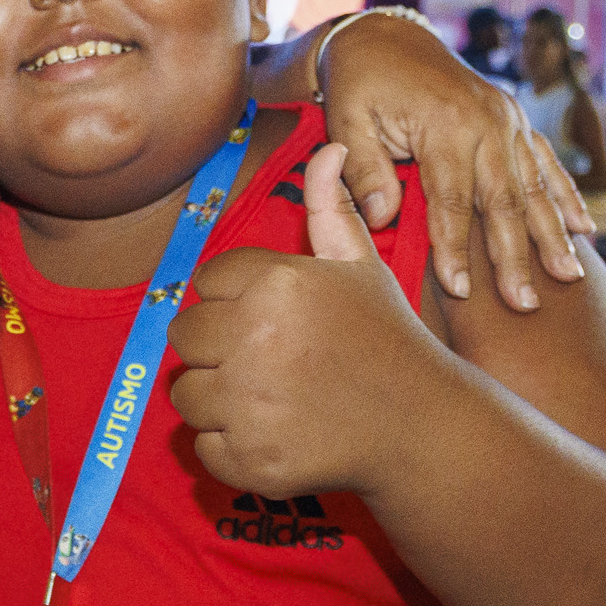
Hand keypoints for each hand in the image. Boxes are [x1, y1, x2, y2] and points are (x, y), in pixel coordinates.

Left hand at [168, 144, 444, 500]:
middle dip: (216, 348)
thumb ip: (331, 209)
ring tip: (266, 397)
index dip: (234, 300)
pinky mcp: (251, 458)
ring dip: (216, 399)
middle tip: (264, 361)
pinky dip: (230, 447)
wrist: (420, 425)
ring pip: (185, 393)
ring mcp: (250, 403)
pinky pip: (204, 447)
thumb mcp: (360, 267)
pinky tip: (273, 433)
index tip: (270, 319)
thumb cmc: (386, 339)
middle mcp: (256, 338)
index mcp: (277, 283)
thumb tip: (330, 146)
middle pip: (185, 336)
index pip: (206, 283)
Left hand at [310, 15, 588, 309]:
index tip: (460, 290)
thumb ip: (363, 169)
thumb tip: (383, 217)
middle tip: (525, 305)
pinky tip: (585, 230)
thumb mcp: (347, 120)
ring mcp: (508, 119)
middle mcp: (488, 121)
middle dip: (516, 257)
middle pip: (504, 201)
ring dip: (554, 235)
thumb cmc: (360, 84)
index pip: (452, 201)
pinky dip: (566, 197)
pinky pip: (545, 163)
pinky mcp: (515, 120)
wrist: (385, 37)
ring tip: (571, 278)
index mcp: (446, 124)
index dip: (455, 248)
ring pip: (535, 186)